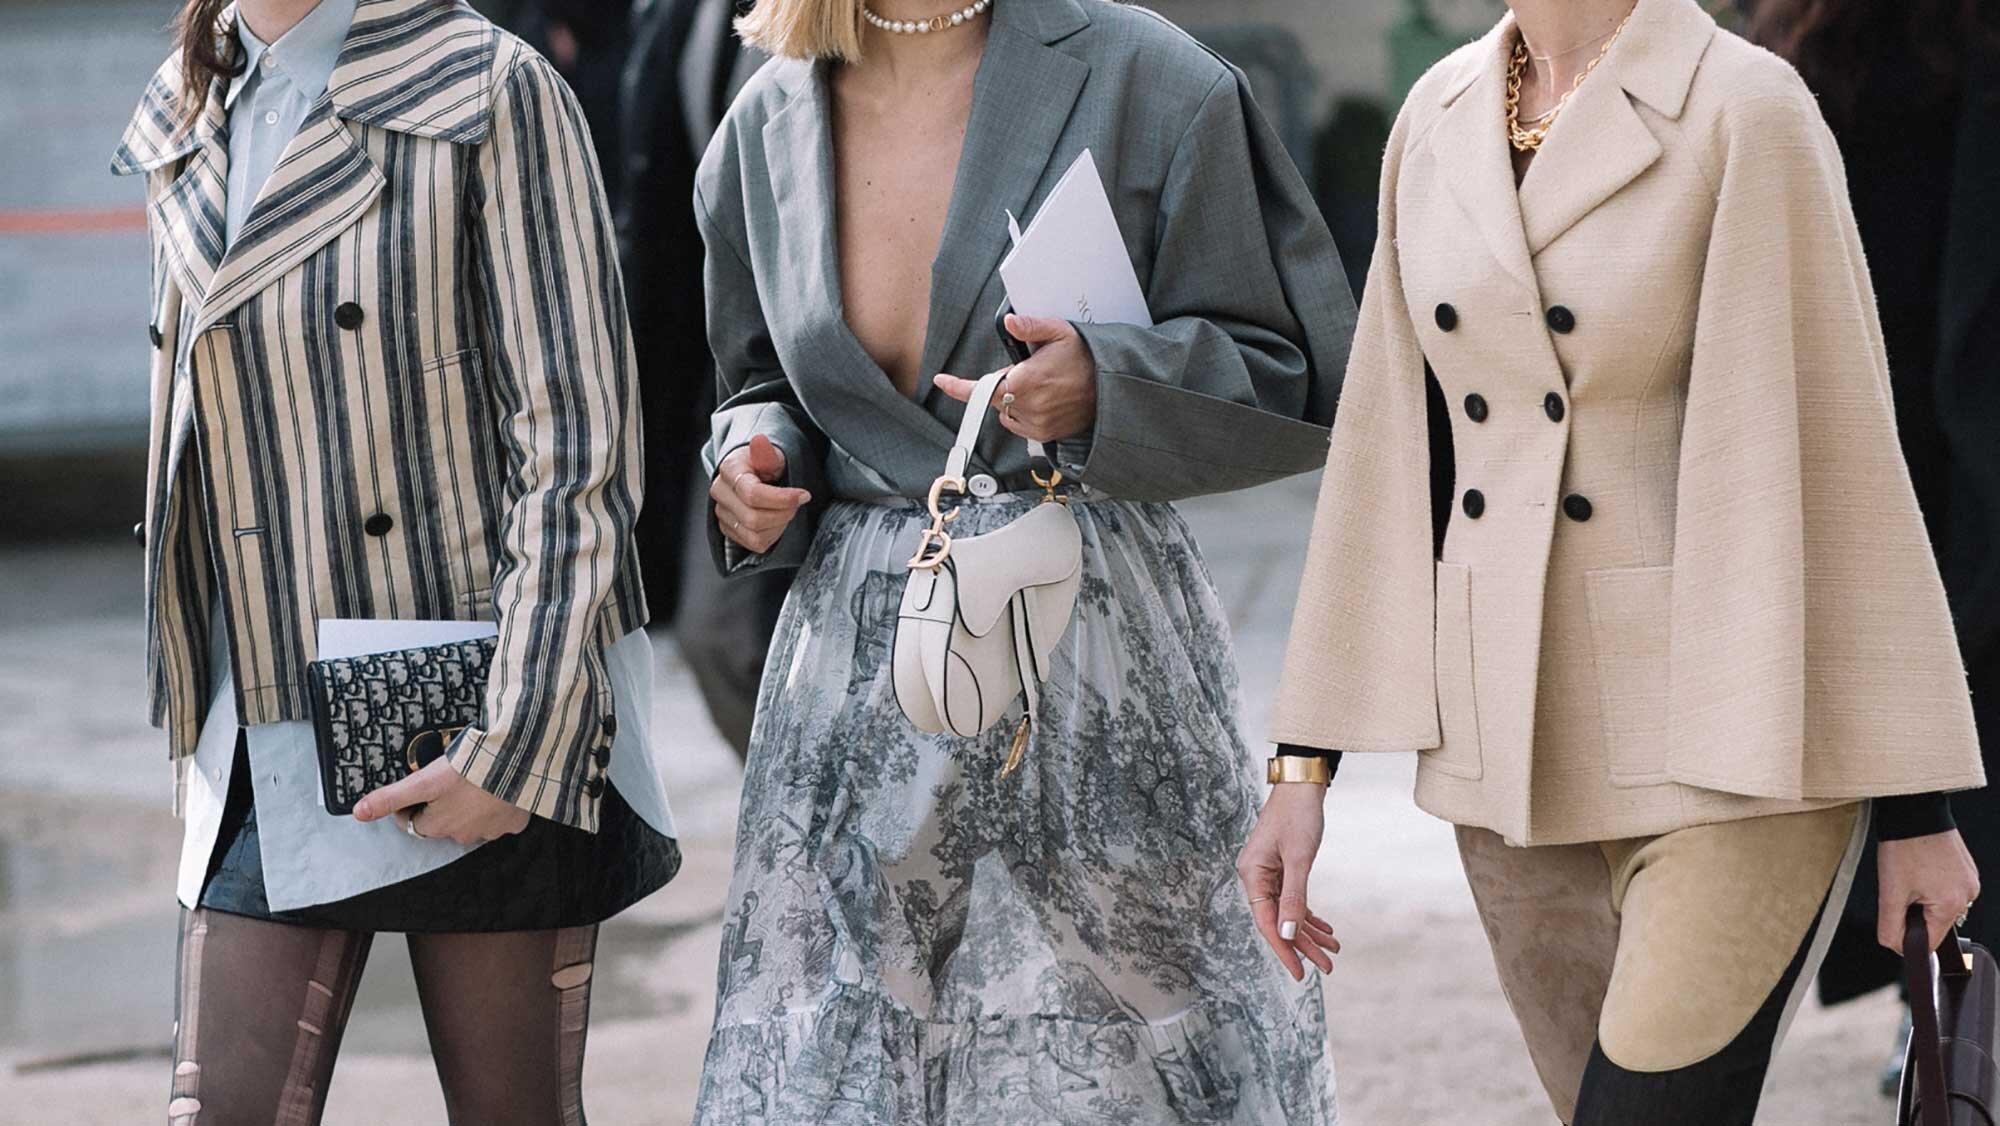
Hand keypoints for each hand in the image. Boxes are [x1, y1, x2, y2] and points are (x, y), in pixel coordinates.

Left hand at [353, 757, 531, 845]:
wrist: (515, 763)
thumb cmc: (468, 770)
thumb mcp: (423, 781)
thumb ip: (391, 797)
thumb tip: (358, 813)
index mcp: (439, 826)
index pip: (414, 822)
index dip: (410, 806)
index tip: (415, 789)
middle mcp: (463, 835)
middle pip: (443, 823)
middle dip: (441, 807)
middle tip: (446, 781)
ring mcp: (491, 831)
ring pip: (473, 822)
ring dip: (470, 808)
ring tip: (472, 783)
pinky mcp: (514, 823)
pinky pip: (502, 819)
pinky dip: (497, 808)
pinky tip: (497, 790)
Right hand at [711, 434, 810, 553]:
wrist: (755, 472)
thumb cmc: (766, 463)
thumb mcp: (772, 454)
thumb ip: (767, 453)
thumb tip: (759, 441)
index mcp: (729, 470)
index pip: (753, 494)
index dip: (782, 499)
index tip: (804, 495)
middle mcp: (720, 492)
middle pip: (753, 519)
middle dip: (783, 513)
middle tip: (797, 503)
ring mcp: (722, 513)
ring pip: (754, 535)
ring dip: (779, 526)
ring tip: (787, 511)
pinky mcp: (728, 529)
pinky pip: (753, 543)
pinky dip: (772, 536)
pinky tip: (778, 521)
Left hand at [933, 314, 1096, 442]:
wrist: (1111, 389)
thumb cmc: (1086, 358)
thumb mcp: (1061, 332)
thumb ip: (1031, 327)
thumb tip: (1009, 322)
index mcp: (1028, 379)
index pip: (983, 387)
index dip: (958, 386)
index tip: (942, 381)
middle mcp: (1029, 405)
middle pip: (997, 397)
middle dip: (1005, 383)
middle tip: (1030, 371)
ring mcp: (1036, 423)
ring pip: (1006, 411)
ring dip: (1013, 399)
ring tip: (1041, 386)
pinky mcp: (1043, 434)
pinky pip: (1018, 424)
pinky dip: (1023, 413)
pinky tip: (1043, 401)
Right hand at [1236, 782, 1340, 980]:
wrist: (1302, 784)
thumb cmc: (1298, 815)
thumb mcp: (1299, 858)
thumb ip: (1293, 897)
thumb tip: (1287, 933)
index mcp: (1252, 876)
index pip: (1267, 923)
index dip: (1284, 950)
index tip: (1301, 973)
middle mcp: (1256, 877)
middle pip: (1279, 921)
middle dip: (1303, 945)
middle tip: (1327, 967)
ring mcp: (1269, 873)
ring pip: (1288, 912)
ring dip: (1309, 932)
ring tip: (1332, 950)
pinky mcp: (1281, 868)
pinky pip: (1294, 899)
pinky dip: (1308, 914)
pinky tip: (1325, 928)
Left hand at [1878, 828, 1979, 951]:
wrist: (1915, 811)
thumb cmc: (1904, 846)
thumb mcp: (1890, 891)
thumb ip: (1891, 925)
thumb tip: (1894, 946)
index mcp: (1952, 904)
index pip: (1931, 942)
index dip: (1908, 939)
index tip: (1895, 927)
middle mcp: (1969, 895)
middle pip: (1936, 923)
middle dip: (1914, 914)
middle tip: (1901, 889)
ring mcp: (1970, 881)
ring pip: (1940, 906)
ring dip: (1922, 899)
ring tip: (1910, 875)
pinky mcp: (1966, 870)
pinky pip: (1947, 889)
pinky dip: (1931, 885)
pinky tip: (1920, 869)